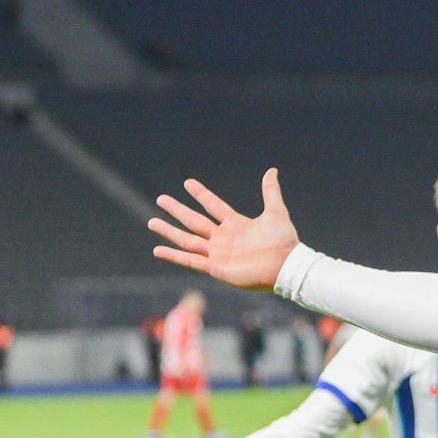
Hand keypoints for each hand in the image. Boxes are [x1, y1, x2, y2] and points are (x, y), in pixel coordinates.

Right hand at [149, 168, 297, 290]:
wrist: (286, 265)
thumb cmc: (283, 241)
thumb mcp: (276, 212)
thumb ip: (270, 192)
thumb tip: (272, 170)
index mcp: (236, 224)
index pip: (214, 205)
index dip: (201, 194)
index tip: (187, 182)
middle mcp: (224, 238)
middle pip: (194, 221)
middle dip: (177, 210)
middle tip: (160, 199)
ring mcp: (218, 253)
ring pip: (187, 240)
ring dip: (169, 231)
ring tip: (151, 222)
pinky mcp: (216, 267)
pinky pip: (190, 260)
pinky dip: (174, 255)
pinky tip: (157, 249)